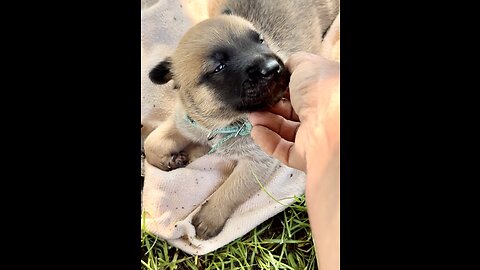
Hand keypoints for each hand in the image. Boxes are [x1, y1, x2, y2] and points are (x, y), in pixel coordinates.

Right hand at [248, 52, 338, 172]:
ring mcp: (314, 138)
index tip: (268, 87)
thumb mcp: (306, 64)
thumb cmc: (326, 92)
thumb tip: (285, 68)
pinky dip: (267, 141)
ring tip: (253, 116)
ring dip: (266, 122)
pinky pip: (282, 150)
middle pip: (291, 112)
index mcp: (326, 93)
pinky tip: (257, 131)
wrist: (332, 126)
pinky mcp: (305, 157)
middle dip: (270, 107)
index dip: (283, 89)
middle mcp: (323, 116)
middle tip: (257, 103)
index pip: (302, 92)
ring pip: (285, 131)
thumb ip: (294, 64)